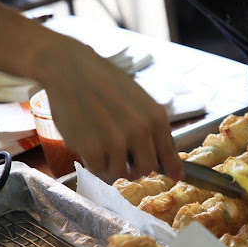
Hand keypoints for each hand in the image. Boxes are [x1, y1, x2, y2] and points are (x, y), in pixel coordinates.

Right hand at [35, 35, 184, 181]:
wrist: (70, 69)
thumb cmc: (104, 81)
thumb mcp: (138, 99)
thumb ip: (151, 126)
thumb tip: (164, 156)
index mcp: (156, 117)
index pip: (169, 153)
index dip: (173, 168)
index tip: (177, 177)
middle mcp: (140, 131)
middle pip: (146, 169)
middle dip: (135, 167)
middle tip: (123, 157)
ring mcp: (116, 142)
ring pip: (120, 173)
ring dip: (111, 164)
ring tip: (101, 143)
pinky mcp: (92, 149)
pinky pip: (97, 170)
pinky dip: (92, 161)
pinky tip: (87, 141)